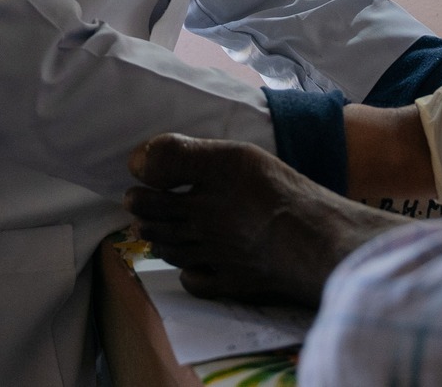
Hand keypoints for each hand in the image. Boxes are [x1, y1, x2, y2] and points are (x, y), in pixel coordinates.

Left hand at [125, 134, 406, 306]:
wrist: (308, 239)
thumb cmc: (272, 190)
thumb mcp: (229, 157)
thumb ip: (181, 156)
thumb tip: (135, 161)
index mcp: (198, 200)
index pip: (155, 199)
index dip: (140, 193)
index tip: (133, 188)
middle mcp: (202, 231)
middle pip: (163, 227)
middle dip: (145, 218)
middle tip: (134, 211)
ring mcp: (218, 259)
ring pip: (178, 254)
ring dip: (161, 244)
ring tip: (152, 237)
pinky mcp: (235, 283)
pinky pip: (201, 283)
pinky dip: (189, 276)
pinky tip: (189, 271)